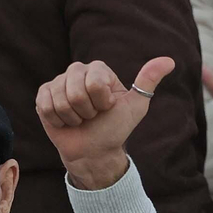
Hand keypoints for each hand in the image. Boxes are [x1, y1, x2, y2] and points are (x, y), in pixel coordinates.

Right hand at [36, 57, 174, 190]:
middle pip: (76, 91)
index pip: (94, 83)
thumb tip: (169, 61)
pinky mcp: (43, 95)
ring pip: (61, 100)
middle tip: (92, 116)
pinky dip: (57, 120)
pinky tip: (65, 121)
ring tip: (79, 120)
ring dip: (72, 118)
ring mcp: (58, 82)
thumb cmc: (114, 129)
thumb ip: (148, 82)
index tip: (106, 108)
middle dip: (86, 112)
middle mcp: (77, 70)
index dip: (101, 102)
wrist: (93, 151)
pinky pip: (45, 106)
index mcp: (99, 69)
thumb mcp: (135, 107)